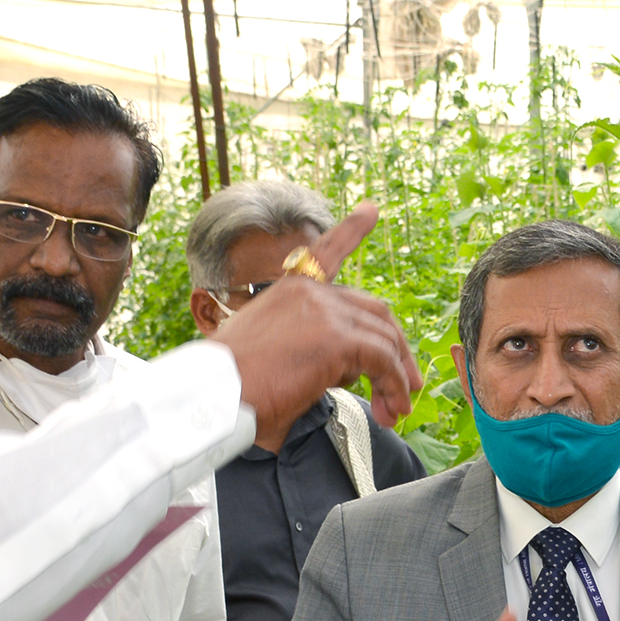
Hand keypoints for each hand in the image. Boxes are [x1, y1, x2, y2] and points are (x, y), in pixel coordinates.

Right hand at [197, 204, 421, 446]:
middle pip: (372, 311)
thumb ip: (309, 353)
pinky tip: (392, 407)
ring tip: (396, 409)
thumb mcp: (273, 357)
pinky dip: (393, 384)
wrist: (214, 396)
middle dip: (396, 350)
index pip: (325, 253)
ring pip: (383, 337)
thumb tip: (342, 375)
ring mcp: (324, 310)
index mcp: (289, 291)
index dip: (351, 231)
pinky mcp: (336, 337)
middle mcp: (309, 293)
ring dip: (397, 376)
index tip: (371, 210)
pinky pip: (382, 359)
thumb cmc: (235, 391)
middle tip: (405, 386)